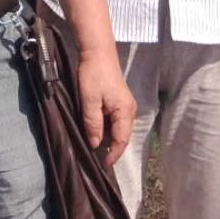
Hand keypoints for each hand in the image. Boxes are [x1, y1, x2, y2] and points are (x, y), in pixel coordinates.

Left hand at [75, 49, 135, 167]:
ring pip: (118, 129)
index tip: (104, 166)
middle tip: (98, 161)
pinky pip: (116, 121)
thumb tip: (95, 145)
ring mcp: (126, 106)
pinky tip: (97, 132)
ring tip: (96, 150)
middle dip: (111, 149)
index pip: (121, 140)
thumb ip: (93, 124)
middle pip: (122, 136)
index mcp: (125, 112)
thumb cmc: (94, 74)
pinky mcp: (119, 101)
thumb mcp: (89, 100)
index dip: (113, 155)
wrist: (98, 52)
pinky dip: (107, 129)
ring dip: (108, 139)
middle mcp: (129, 111)